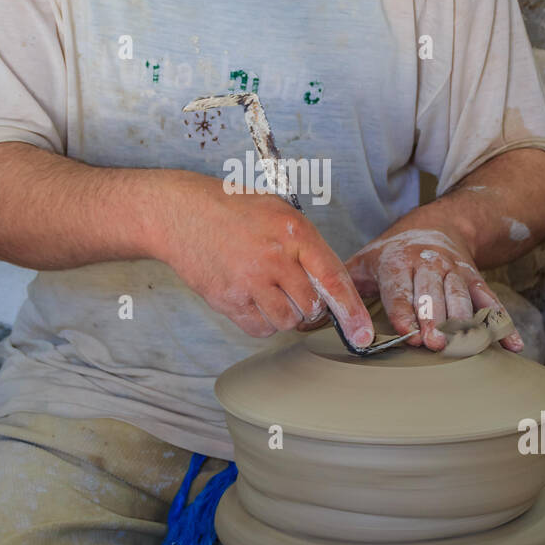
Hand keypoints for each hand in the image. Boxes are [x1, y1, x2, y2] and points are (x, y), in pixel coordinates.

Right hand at [155, 172, 374, 343]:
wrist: (181, 213)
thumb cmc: (233, 210)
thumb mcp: (279, 211)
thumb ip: (306, 246)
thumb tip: (332, 286)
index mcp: (293, 231)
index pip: (333, 279)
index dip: (352, 311)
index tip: (363, 334)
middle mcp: (274, 258)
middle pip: (311, 307)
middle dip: (310, 306)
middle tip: (295, 291)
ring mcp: (249, 281)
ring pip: (287, 322)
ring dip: (285, 314)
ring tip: (270, 290)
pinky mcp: (227, 299)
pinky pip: (259, 328)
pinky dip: (262, 322)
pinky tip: (252, 299)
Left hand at [342, 226, 522, 351]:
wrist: (438, 226)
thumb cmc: (393, 254)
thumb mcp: (365, 261)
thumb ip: (342, 285)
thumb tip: (311, 314)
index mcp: (398, 260)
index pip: (400, 288)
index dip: (405, 310)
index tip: (407, 332)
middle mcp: (429, 264)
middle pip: (434, 294)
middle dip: (436, 318)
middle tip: (436, 343)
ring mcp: (456, 272)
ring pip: (463, 297)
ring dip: (465, 322)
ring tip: (467, 346)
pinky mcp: (477, 281)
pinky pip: (491, 302)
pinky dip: (502, 324)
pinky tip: (510, 345)